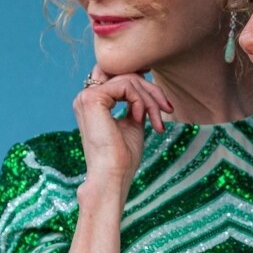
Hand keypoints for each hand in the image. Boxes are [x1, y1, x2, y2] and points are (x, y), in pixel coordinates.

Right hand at [73, 65, 172, 194]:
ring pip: (129, 80)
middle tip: (167, 109)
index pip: (120, 77)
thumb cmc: (123, 156)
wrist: (112, 177)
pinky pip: (126, 86)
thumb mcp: (132, 121)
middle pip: (126, 75)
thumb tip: (144, 80)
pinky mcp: (93, 99)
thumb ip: (135, 102)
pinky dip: (141, 101)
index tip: (161, 97)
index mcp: (92, 102)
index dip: (142, 79)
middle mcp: (85, 96)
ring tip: (157, 121)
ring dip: (150, 99)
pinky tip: (140, 119)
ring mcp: (86, 96)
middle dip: (152, 90)